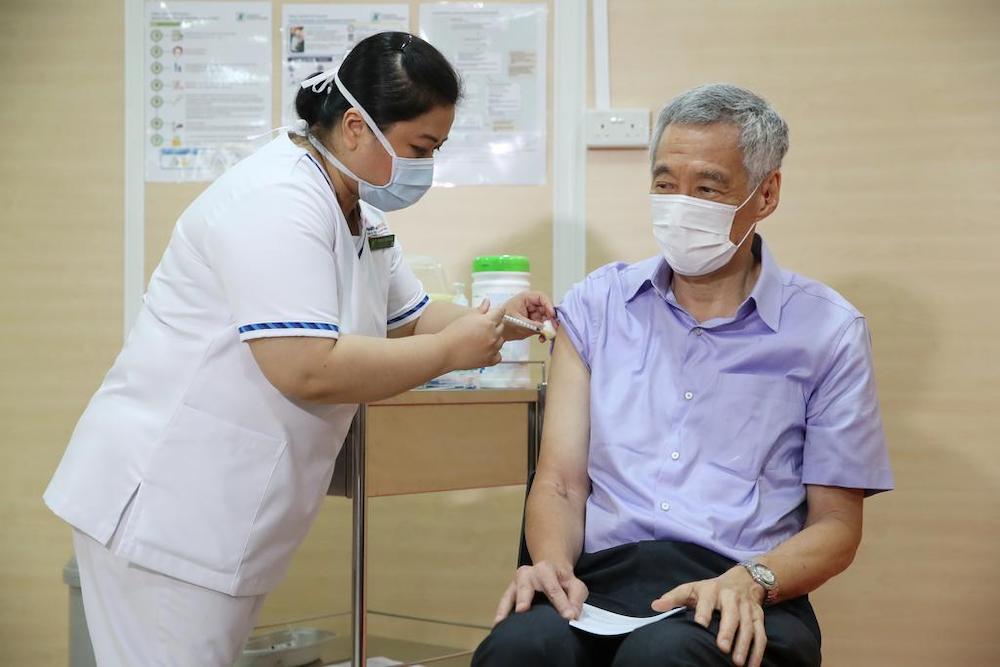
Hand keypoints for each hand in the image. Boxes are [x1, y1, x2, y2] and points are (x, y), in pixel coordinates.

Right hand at [439, 299, 504, 370]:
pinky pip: (498, 356)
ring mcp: (492, 349)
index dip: (497, 311)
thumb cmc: (453, 332)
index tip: (494, 313)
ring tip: (481, 339)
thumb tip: (488, 301)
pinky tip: (485, 350)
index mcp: (488, 322)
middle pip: (501, 326)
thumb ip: (481, 310)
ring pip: (500, 341)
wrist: (445, 351)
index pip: (501, 312)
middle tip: (483, 327)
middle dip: (495, 325)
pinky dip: (494, 353)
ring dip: (495, 339)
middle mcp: (493, 335)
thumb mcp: (467, 317)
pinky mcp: (489, 360)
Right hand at [493, 561, 588, 625]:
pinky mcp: (509, 592)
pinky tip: (498, 625)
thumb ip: (576, 600)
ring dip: (506, 608)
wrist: (549, 571)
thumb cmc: (563, 582)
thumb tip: (572, 616)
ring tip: (502, 622)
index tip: (568, 618)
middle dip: (524, 598)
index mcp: (546, 569)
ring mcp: (516, 583)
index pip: (554, 589)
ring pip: (510, 595)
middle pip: (526, 587)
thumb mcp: (575, 586)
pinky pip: (504, 603)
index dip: (561, 604)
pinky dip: (500, 613)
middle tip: (523, 609)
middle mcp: (527, 573)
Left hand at [502, 291, 556, 340]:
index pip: (541, 297)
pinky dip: (543, 333)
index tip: (551, 314)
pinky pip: (542, 327)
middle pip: (546, 308)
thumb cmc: (502, 321)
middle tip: (553, 326)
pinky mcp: (533, 323)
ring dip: (548, 327)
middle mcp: (530, 305)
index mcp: (525, 298)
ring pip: (546, 319)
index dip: (548, 305)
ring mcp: (532, 314)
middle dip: (550, 318)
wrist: (496, 332)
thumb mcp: (517, 321)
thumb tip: (544, 327)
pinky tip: (541, 338)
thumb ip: (531, 324)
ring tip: (547, 334)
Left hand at [651, 567, 766, 666]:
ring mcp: (747, 608)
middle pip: (731, 614)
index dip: (703, 612)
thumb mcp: (692, 589)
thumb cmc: (711, 589)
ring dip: (744, 645)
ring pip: (748, 626)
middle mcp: (731, 598)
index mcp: (712, 591)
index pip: (706, 601)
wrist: (744, 580)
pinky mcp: (758, 617)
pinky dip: (758, 651)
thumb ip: (674, 598)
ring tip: (737, 662)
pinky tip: (753, 666)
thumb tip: (655, 606)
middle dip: (728, 631)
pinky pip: (761, 634)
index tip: (699, 625)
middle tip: (722, 648)